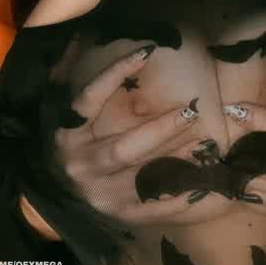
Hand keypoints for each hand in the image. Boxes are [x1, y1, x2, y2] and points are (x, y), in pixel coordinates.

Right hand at [52, 44, 206, 226]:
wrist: (59, 188)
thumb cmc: (77, 140)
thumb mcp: (78, 115)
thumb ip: (97, 87)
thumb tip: (131, 50)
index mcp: (68, 134)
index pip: (90, 99)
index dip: (116, 74)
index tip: (146, 51)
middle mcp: (80, 164)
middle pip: (126, 148)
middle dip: (162, 129)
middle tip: (192, 109)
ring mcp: (99, 194)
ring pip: (144, 178)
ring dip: (178, 161)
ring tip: (207, 144)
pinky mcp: (118, 214)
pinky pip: (153, 207)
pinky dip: (180, 196)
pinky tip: (203, 180)